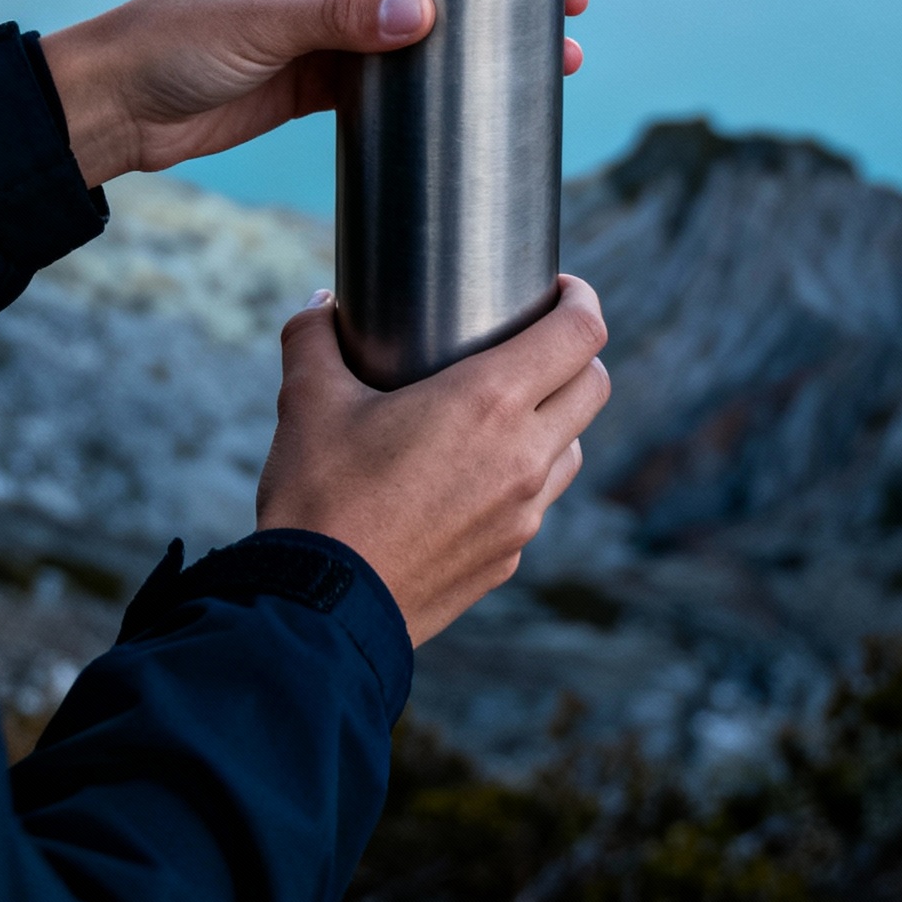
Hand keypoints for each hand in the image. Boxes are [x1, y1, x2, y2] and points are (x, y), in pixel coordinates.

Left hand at [42, 0, 589, 187]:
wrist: (114, 108)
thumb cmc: (170, 40)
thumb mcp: (261, 23)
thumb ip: (339, 19)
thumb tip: (421, 14)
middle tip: (567, 5)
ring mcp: (323, 28)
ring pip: (417, 27)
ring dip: (474, 38)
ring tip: (547, 58)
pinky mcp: (316, 80)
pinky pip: (388, 76)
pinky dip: (431, 82)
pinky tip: (478, 95)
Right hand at [256, 275, 609, 643]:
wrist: (319, 612)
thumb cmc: (320, 498)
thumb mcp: (307, 400)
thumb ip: (314, 336)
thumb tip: (322, 301)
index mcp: (489, 402)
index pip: (581, 334)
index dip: (581, 299)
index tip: (556, 288)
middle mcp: (524, 457)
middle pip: (594, 387)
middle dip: (575, 352)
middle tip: (533, 339)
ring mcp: (523, 516)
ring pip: (574, 448)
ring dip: (555, 419)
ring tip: (506, 408)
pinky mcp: (508, 559)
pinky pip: (537, 503)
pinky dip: (523, 477)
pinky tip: (473, 475)